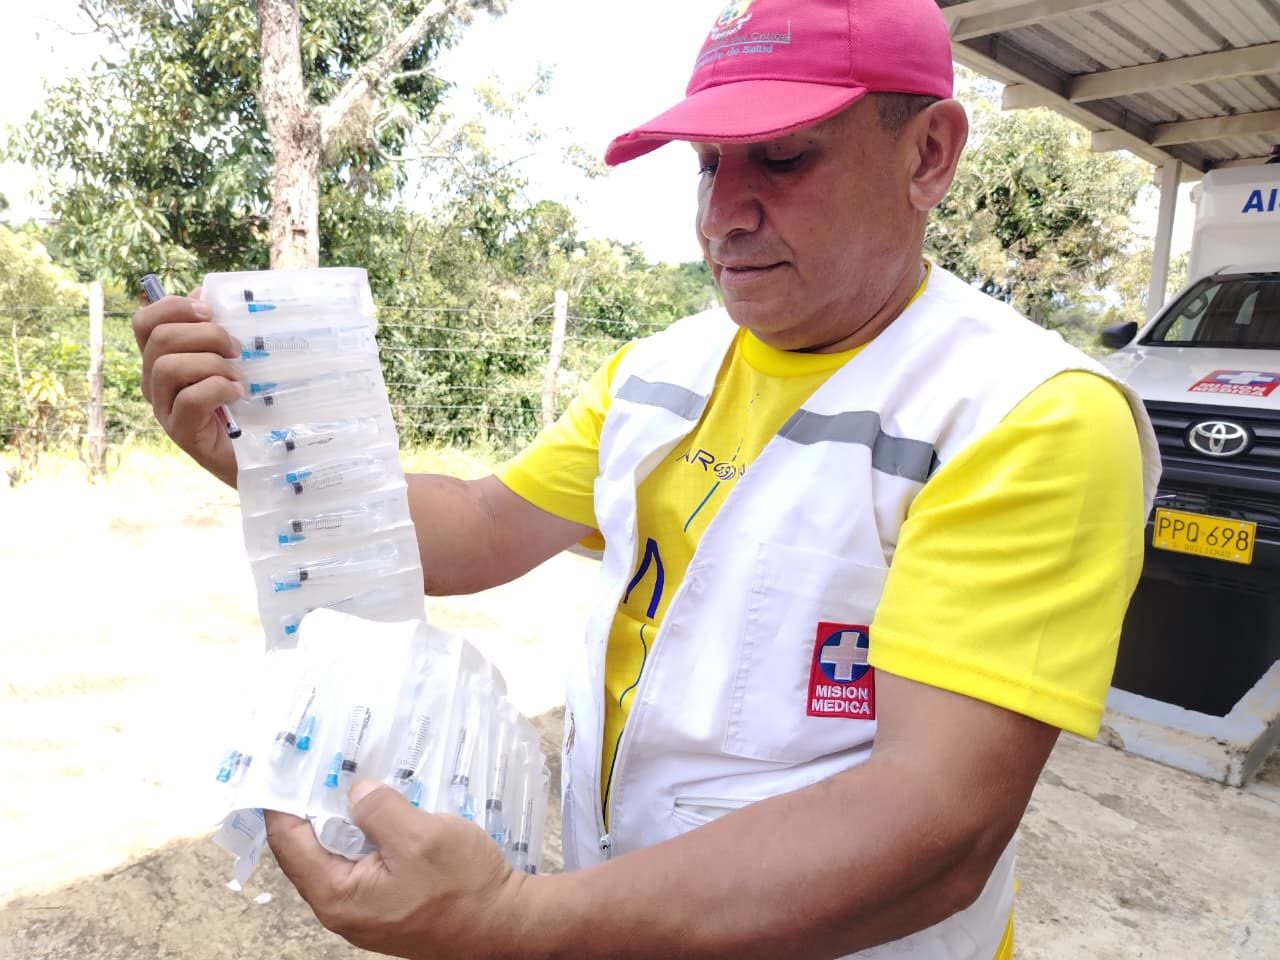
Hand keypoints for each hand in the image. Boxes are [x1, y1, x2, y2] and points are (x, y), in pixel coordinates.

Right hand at [131, 288, 241, 485]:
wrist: (256, 451)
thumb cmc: (243, 402)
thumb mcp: (230, 357)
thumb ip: (215, 327)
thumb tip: (204, 290)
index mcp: (161, 359)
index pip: (144, 321)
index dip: (173, 307)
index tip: (209, 312)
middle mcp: (154, 382)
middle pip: (160, 339)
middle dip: (205, 335)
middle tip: (236, 349)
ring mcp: (164, 408)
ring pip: (169, 366)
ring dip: (212, 364)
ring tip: (237, 376)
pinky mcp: (181, 431)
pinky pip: (190, 398)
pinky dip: (218, 389)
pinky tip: (237, 394)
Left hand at [265, 781, 531, 959]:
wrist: (506, 925)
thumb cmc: (465, 887)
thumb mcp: (421, 837)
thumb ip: (379, 810)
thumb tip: (355, 792)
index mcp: (338, 895)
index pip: (288, 842)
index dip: (281, 800)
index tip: (284, 762)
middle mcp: (342, 907)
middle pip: (310, 848)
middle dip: (315, 803)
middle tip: (323, 759)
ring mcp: (365, 909)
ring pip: (340, 853)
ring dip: (347, 817)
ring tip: (355, 777)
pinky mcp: (388, 904)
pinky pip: (365, 862)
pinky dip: (368, 834)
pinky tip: (386, 809)